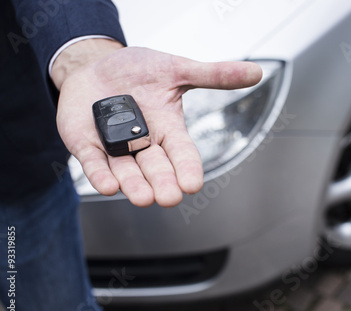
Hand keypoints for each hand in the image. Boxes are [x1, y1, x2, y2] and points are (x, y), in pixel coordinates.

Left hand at [53, 39, 261, 206]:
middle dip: (162, 183)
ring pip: (126, 171)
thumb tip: (255, 72)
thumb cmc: (137, 70)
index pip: (182, 153)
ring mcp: (115, 147)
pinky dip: (100, 174)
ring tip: (143, 197)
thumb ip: (214, 75)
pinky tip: (107, 186)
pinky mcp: (87, 145)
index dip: (187, 168)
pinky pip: (93, 163)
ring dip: (133, 185)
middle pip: (156, 168)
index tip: (193, 184)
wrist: (95, 66)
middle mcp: (143, 143)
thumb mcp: (177, 69)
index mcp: (168, 130)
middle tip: (169, 197)